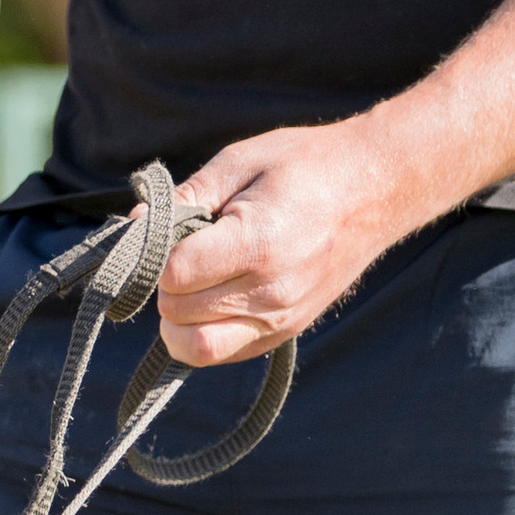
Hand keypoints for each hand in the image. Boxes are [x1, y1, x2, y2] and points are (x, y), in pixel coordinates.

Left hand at [157, 120, 407, 365]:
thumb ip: (186, 198)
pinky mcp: (287, 332)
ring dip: (178, 319)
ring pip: (195, 349)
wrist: (378, 189)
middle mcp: (271, 292)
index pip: (173, 276)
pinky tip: (213, 296)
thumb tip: (136, 224)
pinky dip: (203, 332)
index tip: (166, 231)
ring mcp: (281, 318)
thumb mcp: (241, 162)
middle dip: (164, 285)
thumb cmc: (307, 165)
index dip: (156, 254)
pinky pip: (223, 353)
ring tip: (193, 281)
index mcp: (258, 244)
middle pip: (177, 316)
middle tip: (182, 252)